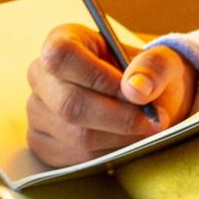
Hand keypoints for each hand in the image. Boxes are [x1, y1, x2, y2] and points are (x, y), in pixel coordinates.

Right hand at [25, 24, 198, 165]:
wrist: (142, 102)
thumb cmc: (145, 75)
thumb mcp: (161, 61)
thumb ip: (154, 67)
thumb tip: (136, 89)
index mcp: (62, 39)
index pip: (62, 57)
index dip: (97, 78)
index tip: (133, 92)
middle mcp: (41, 75)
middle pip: (69, 103)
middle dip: (118, 118)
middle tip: (152, 121)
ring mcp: (37, 111)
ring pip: (75, 135)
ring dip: (119, 138)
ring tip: (144, 130)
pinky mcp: (42, 143)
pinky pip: (75, 158)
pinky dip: (108, 155)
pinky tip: (125, 143)